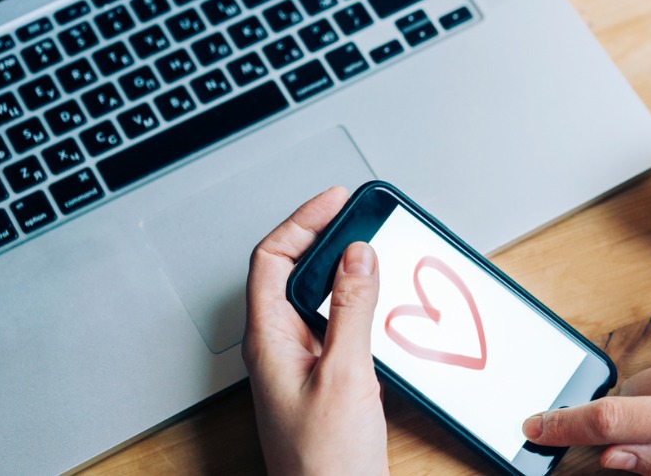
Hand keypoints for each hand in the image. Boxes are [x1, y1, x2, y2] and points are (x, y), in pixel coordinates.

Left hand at [242, 187, 388, 474]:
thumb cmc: (323, 462)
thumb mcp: (345, 374)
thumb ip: (351, 310)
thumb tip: (357, 256)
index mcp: (269, 339)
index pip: (272, 258)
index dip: (302, 221)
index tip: (336, 200)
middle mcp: (280, 347)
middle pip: (292, 272)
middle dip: (325, 238)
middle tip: (357, 216)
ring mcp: (301, 364)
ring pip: (317, 299)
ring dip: (345, 273)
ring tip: (373, 252)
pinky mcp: (324, 380)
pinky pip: (336, 327)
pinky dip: (358, 307)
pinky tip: (381, 309)